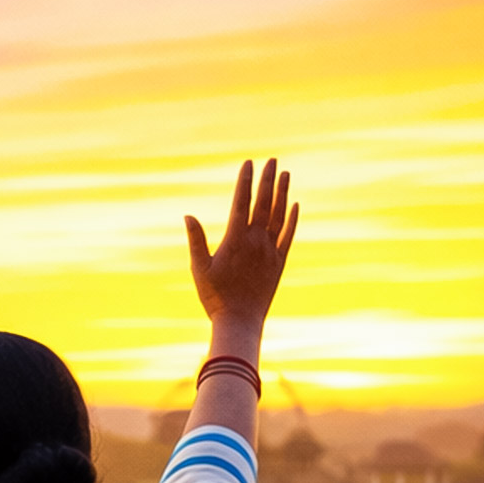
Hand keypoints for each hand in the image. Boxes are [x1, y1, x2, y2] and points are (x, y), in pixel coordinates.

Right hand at [184, 159, 297, 332]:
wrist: (240, 322)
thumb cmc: (215, 297)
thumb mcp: (199, 268)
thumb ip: (196, 240)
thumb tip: (188, 215)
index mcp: (235, 240)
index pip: (241, 203)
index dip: (245, 181)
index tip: (248, 163)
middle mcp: (256, 241)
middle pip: (264, 203)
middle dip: (268, 180)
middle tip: (272, 160)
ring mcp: (270, 251)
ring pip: (280, 215)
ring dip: (283, 193)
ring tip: (285, 174)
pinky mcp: (280, 262)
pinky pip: (288, 235)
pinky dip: (293, 219)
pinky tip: (295, 205)